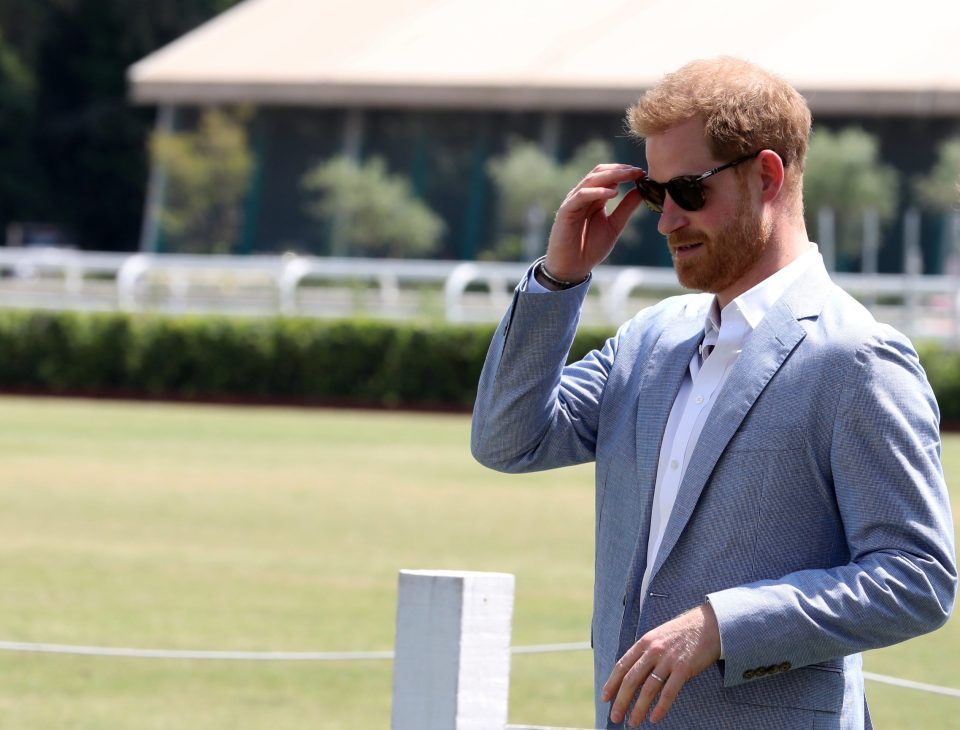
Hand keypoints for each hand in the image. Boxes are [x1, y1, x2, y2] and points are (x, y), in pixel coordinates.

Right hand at [543, 164, 644, 281]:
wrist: (572, 267)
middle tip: (638, 171)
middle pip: (600, 172)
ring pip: (591, 180)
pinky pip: (581, 195)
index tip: (643, 173)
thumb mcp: (615, 225)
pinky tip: (614, 193)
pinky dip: (597, 191)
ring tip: (629, 176)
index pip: (609, 175)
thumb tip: (642, 191)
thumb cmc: (590, 248)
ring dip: (611, 176)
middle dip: (620, 170)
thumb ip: (626, 208)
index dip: (625, 172)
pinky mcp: (566, 211)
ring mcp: (573, 202)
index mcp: (594, 198)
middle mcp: (583, 196)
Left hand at [601, 603, 720, 725]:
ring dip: (638, 708)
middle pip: (632, 679)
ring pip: (648, 689)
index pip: (623, 665)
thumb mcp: (658, 636)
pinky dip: (660, 707)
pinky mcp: (683, 668)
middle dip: (621, 700)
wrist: (709, 624)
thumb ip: (646, 651)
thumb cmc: (683, 632)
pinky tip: (654, 718)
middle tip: (614, 716)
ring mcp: (668, 660)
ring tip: (633, 722)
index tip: (605, 697)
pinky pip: (669, 692)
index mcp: (644, 642)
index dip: (612, 682)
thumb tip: (633, 671)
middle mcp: (653, 650)